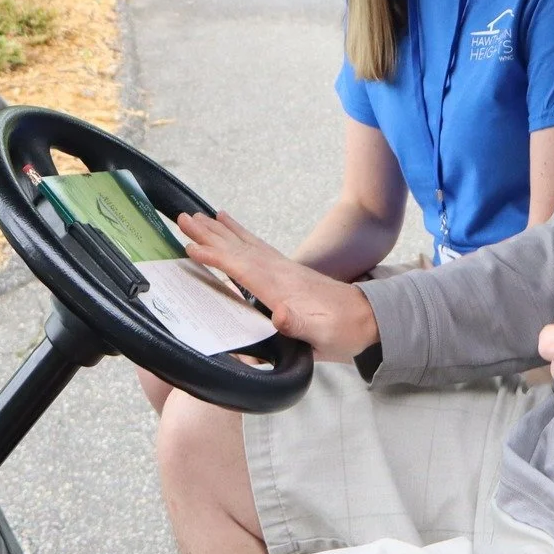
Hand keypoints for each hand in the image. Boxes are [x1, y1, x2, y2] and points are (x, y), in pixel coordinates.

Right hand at [179, 211, 378, 360]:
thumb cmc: (344, 331)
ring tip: (199, 216)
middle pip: (238, 249)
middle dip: (210, 234)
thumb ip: (299, 325)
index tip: (191, 247)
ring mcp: (283, 269)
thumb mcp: (323, 336)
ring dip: (220, 231)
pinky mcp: (286, 271)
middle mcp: (280, 272)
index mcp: (282, 289)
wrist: (369, 320)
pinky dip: (240, 235)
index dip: (216, 258)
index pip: (242, 268)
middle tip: (183, 218)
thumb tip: (279, 315)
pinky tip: (231, 227)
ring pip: (245, 244)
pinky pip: (256, 247)